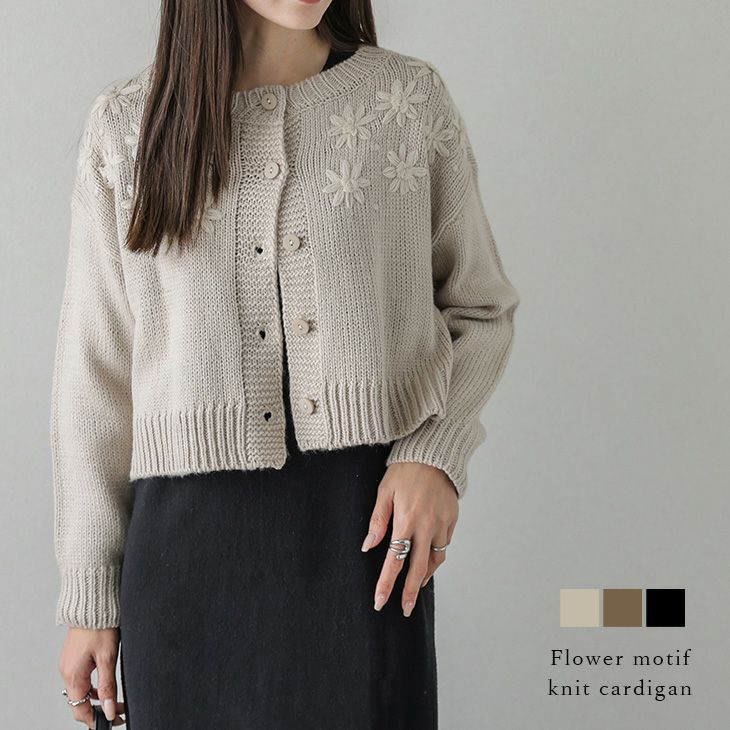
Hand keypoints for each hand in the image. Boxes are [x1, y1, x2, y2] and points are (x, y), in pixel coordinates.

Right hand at [59, 627, 125, 726]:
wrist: (92, 605)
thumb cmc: (99, 627)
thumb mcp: (108, 658)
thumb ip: (107, 686)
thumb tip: (110, 710)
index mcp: (73, 675)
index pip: (81, 709)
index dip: (96, 719)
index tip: (113, 721)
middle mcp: (67, 672)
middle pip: (79, 703)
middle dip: (98, 710)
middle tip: (119, 711)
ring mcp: (68, 665)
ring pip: (80, 691)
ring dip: (96, 698)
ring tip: (116, 699)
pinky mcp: (73, 658)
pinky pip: (80, 680)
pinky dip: (92, 686)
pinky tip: (105, 684)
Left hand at [361, 461, 458, 615]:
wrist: (434, 454)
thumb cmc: (405, 471)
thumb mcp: (384, 492)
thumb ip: (377, 521)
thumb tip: (367, 547)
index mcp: (407, 520)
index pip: (395, 560)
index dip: (387, 583)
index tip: (380, 601)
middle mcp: (427, 526)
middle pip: (419, 569)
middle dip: (410, 593)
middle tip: (405, 610)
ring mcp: (442, 524)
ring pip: (434, 560)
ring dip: (425, 576)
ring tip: (416, 586)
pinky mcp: (452, 520)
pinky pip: (444, 546)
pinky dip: (435, 556)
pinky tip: (427, 559)